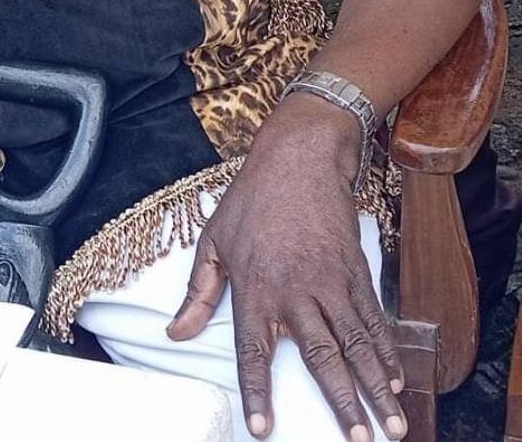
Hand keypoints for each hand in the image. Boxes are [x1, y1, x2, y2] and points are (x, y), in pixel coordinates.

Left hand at [169, 95, 405, 441]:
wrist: (300, 158)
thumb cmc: (252, 200)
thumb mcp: (214, 241)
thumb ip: (198, 292)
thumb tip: (176, 333)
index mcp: (255, 286)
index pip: (254, 351)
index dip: (258, 391)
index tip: (264, 428)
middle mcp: (296, 289)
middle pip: (322, 358)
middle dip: (342, 404)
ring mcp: (331, 281)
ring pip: (357, 344)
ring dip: (375, 388)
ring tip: (391, 426)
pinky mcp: (355, 270)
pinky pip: (373, 319)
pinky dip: (387, 351)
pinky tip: (396, 379)